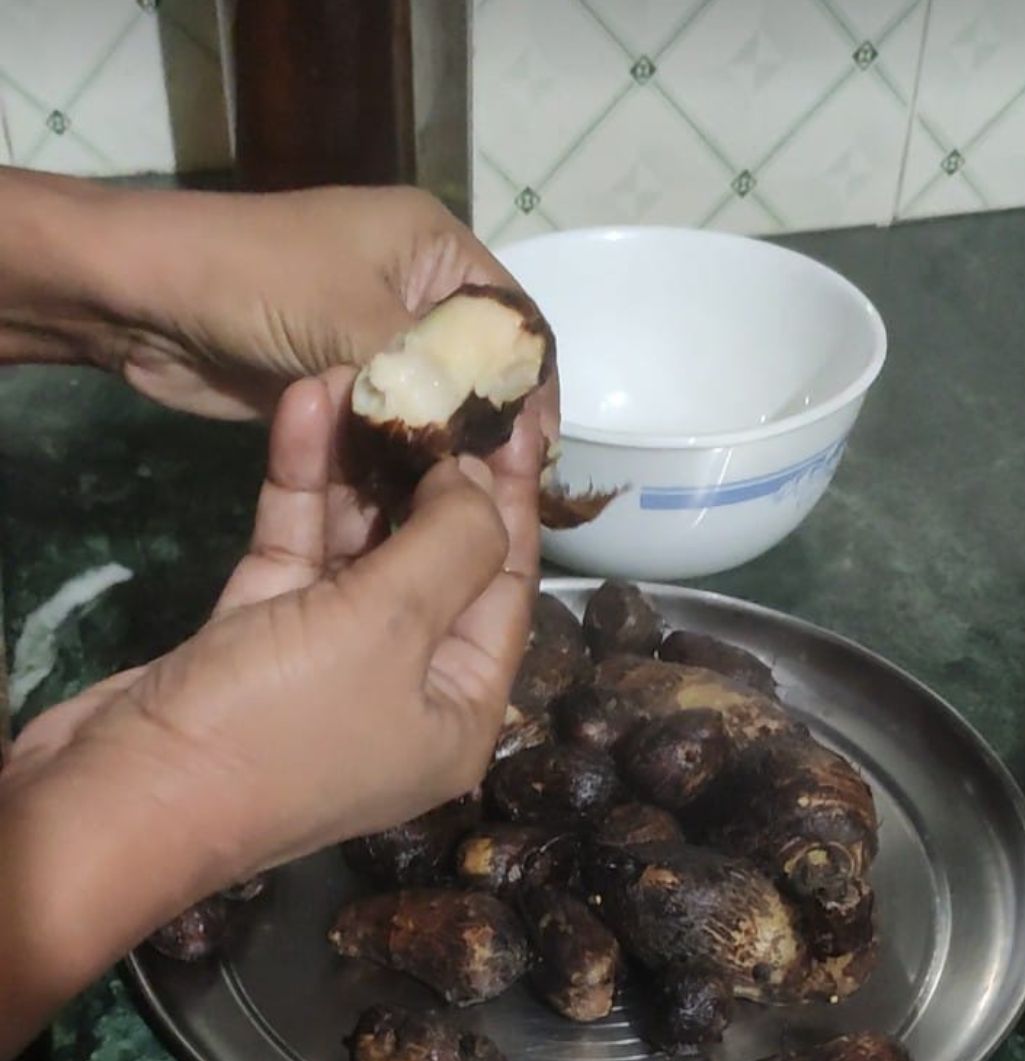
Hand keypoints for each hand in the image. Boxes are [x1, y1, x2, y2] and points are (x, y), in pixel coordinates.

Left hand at [0, 170, 558, 441]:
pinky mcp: (339, 380)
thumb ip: (431, 381)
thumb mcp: (356, 321)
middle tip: (502, 485)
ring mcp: (372, 337)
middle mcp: (412, 290)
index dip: (530, 382)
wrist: (142, 298)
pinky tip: (417, 496)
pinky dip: (400, 454)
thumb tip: (489, 445)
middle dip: (488, 421)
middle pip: (475, 364)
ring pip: (430, 399)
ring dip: (442, 445)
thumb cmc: (257, 281)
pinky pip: (387, 422)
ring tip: (465, 500)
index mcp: (433, 249)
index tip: (534, 448)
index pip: (511, 319)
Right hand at [9, 375, 541, 874]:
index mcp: (461, 707)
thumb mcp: (391, 628)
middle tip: (441, 389)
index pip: (506, 585)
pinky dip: (304, 488)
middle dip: (432, 472)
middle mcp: (405, 686)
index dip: (512, 501)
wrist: (116, 793)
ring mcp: (329, 661)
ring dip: (362, 466)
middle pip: (436, 560)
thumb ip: (452, 543)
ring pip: (362, 548)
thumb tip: (476, 483)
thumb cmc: (279, 721)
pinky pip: (298, 551)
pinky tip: (309, 409)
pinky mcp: (261, 635)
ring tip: (369, 379)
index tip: (517, 420)